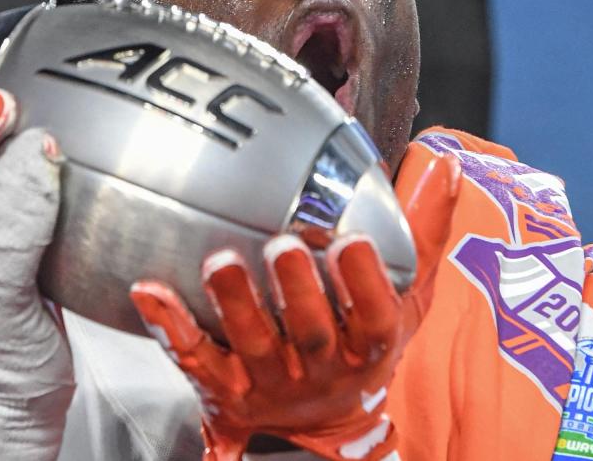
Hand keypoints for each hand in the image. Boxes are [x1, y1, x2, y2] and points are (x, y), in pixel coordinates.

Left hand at [131, 153, 461, 460]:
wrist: (321, 426)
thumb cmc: (361, 342)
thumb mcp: (405, 299)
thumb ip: (423, 234)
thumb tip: (443, 166)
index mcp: (368, 345)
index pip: (375, 319)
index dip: (364, 284)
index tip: (351, 242)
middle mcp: (320, 368)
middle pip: (312, 336)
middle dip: (299, 292)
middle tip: (283, 247)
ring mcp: (269, 380)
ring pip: (252, 346)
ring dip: (235, 305)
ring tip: (221, 261)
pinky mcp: (223, 387)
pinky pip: (195, 359)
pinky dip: (171, 326)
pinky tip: (148, 289)